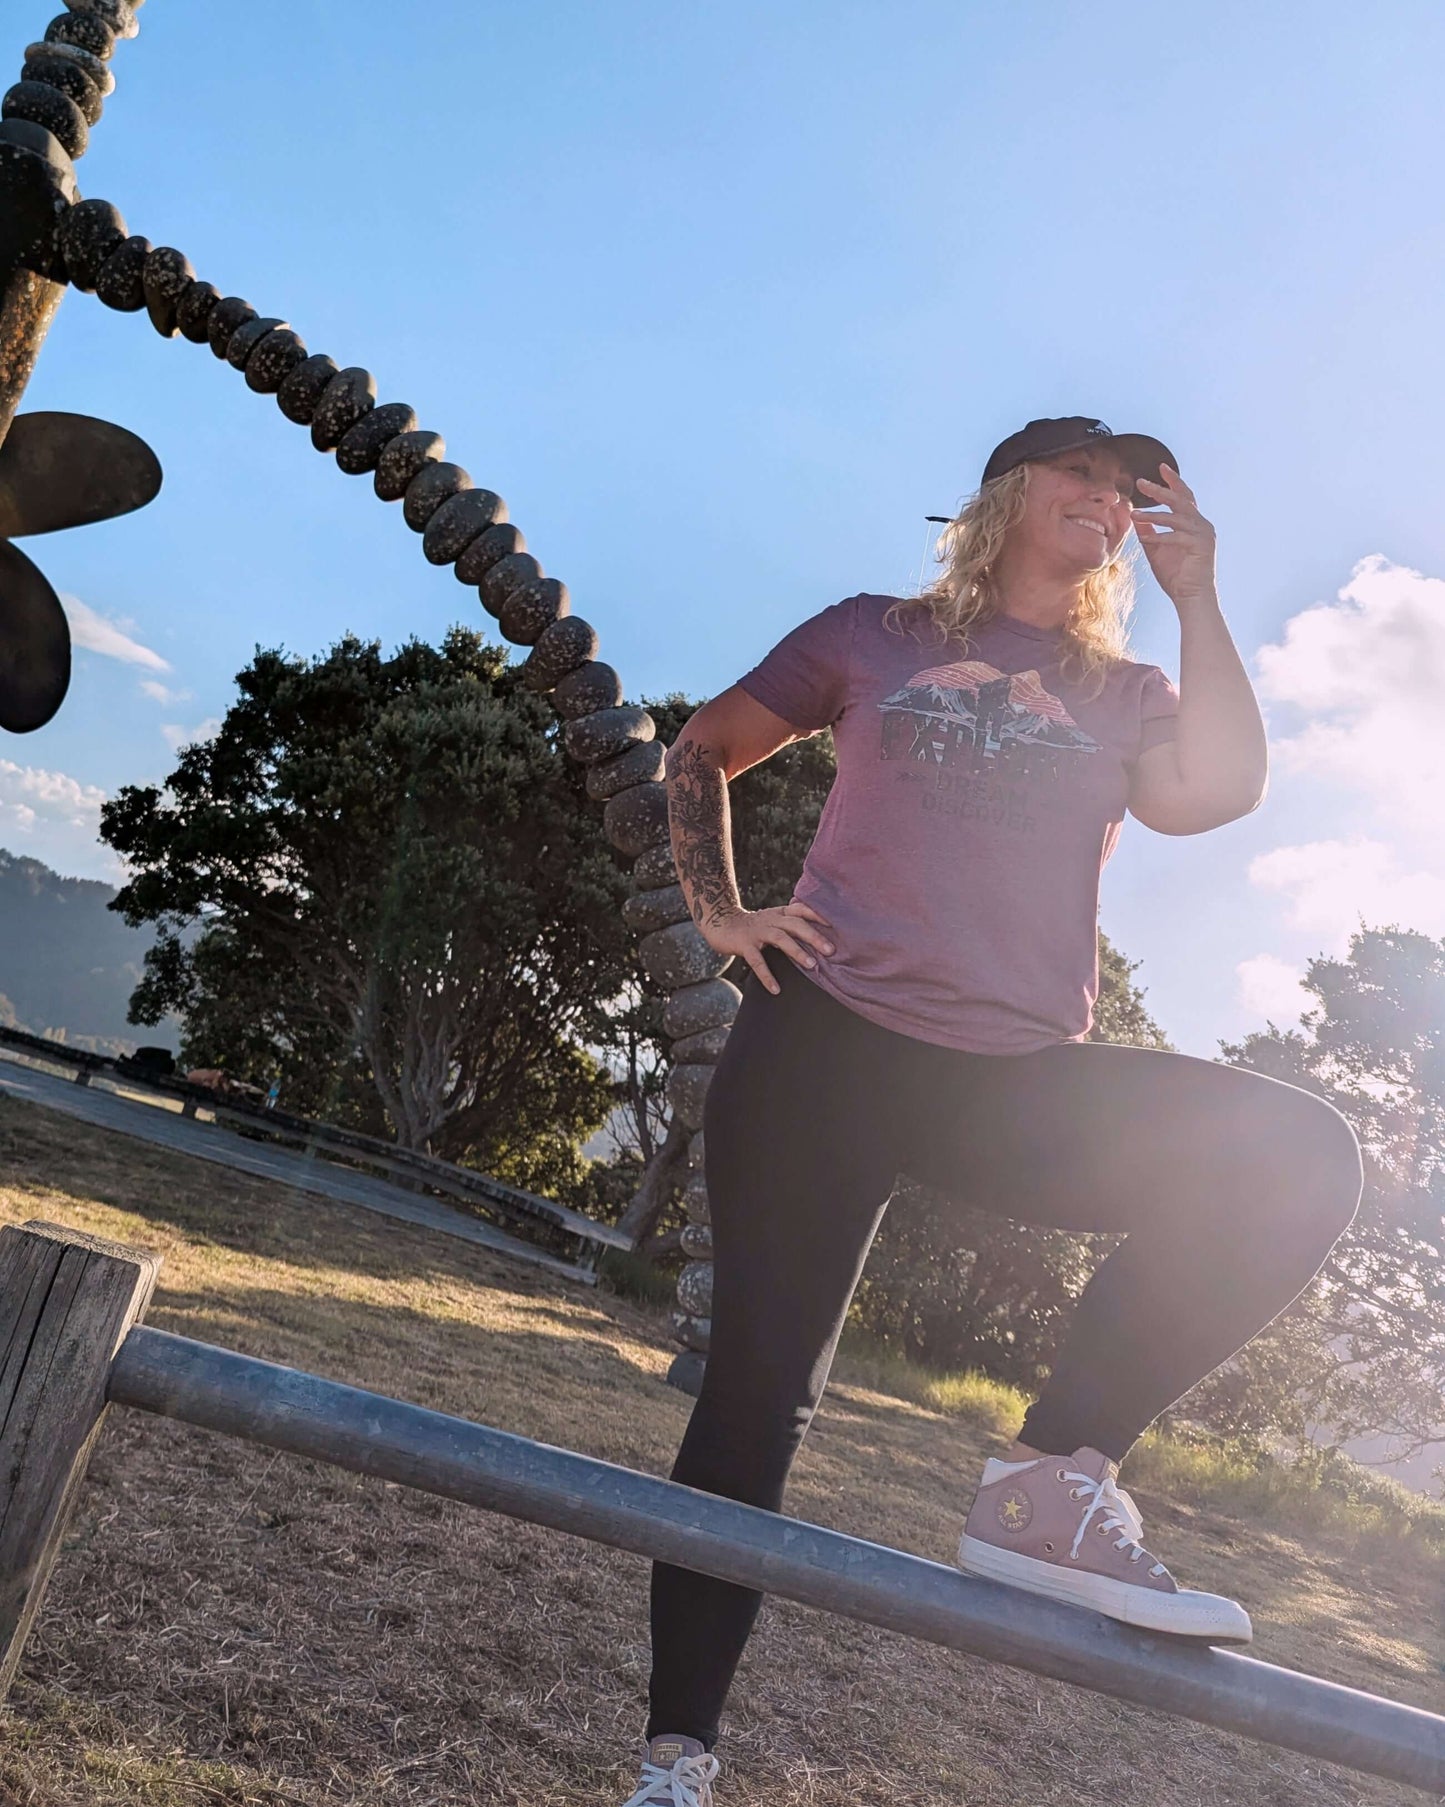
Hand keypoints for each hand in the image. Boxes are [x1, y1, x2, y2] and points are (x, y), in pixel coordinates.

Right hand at [701, 902, 834, 993]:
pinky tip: (775, 989)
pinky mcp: (744, 944)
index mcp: (779, 914)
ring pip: (780, 938)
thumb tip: (816, 941)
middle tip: (831, 950)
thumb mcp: (771, 921)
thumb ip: (789, 927)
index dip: (817, 915)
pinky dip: (767, 975)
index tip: (834, 926)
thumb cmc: (751, 926)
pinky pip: (757, 961)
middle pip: (795, 924)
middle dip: (814, 936)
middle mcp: (770, 920)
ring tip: (812, 965)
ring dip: (797, 951)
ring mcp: (757, 932)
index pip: (801, 909)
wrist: (720, 922)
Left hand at [1132, 465, 1216, 608]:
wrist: (1191, 598)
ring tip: (1134, 514)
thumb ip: (1149, 532)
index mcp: (1193, 523)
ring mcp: (1203, 534)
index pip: (1184, 497)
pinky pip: (1177, 536)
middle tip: (1141, 482)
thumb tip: (1135, 518)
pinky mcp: (1200, 546)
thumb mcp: (1156, 550)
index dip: (1173, 481)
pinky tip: (1145, 538)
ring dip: (1153, 515)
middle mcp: (1201, 524)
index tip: (1161, 467)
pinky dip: (1159, 536)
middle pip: (1181, 499)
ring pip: (1176, 516)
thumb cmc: (1176, 576)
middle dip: (1161, 489)